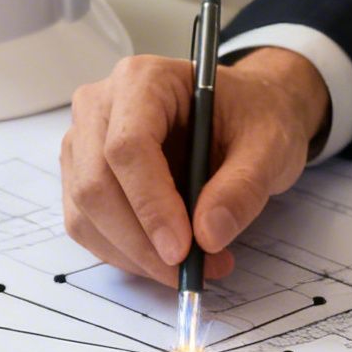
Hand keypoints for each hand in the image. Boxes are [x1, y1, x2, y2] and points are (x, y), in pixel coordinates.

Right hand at [61, 48, 330, 283]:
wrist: (242, 114)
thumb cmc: (251, 117)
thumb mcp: (269, 145)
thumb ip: (243, 188)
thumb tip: (209, 237)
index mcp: (143, 80)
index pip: (127, 147)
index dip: (150, 204)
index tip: (182, 250)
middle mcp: (100, 106)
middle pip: (97, 185)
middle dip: (141, 241)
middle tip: (190, 271)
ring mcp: (83, 142)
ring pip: (86, 213)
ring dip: (133, 254)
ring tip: (191, 267)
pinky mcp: (81, 176)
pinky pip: (87, 227)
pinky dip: (123, 254)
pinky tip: (162, 258)